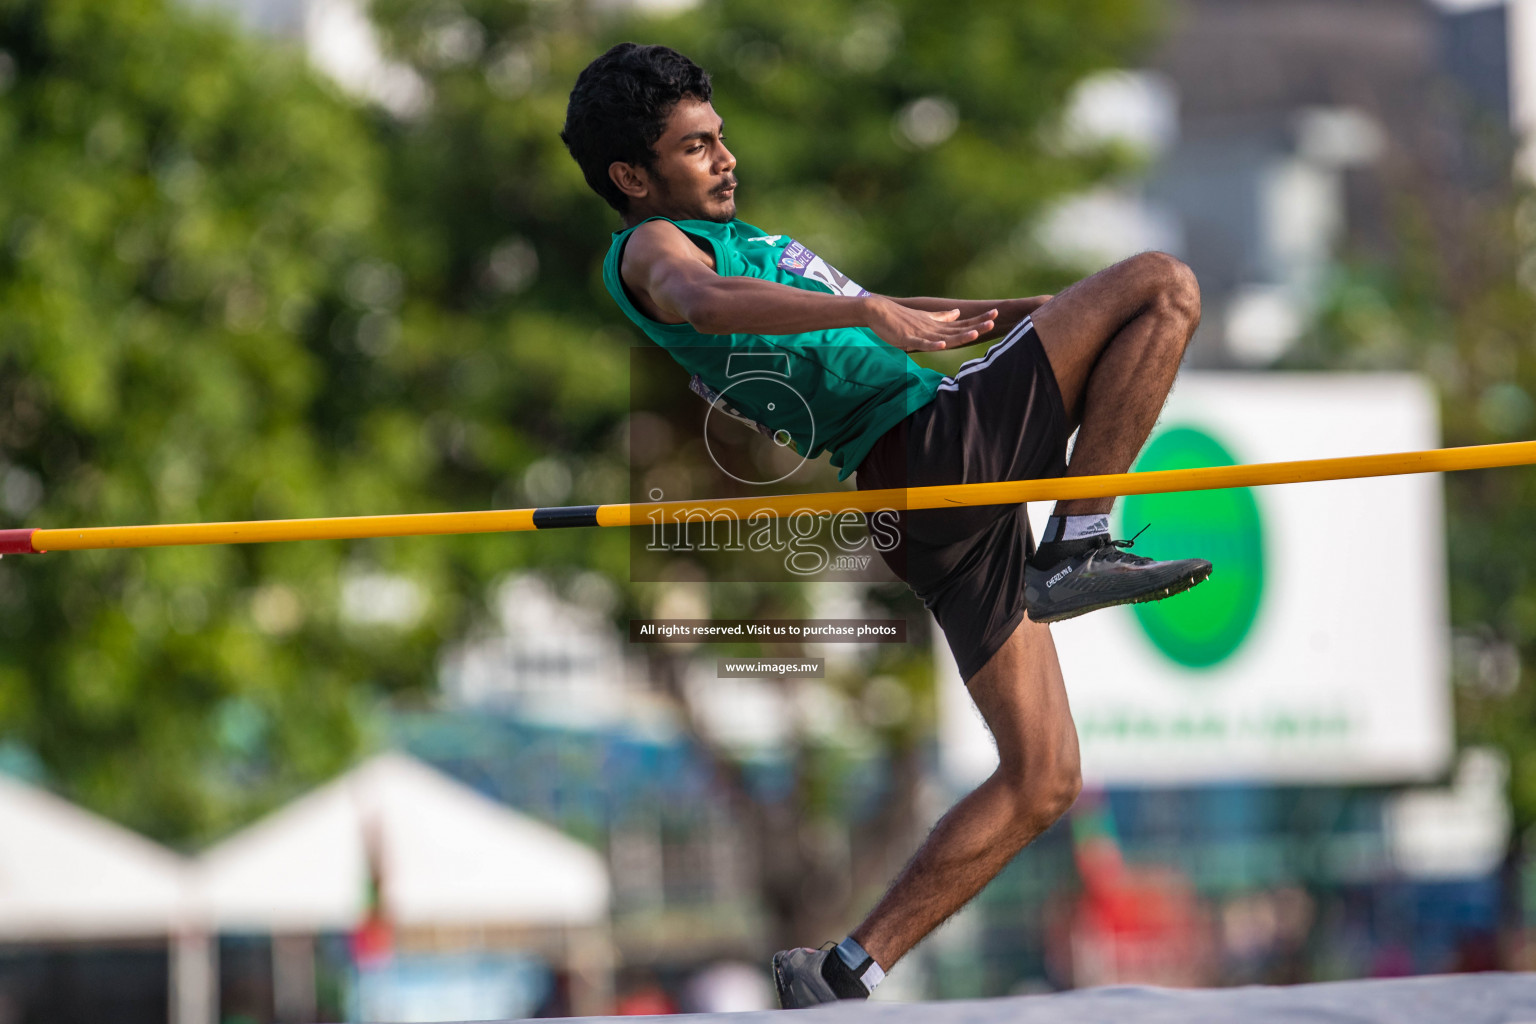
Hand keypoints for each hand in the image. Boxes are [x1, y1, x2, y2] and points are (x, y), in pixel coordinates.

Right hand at [864, 296, 995, 351]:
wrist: (879, 311)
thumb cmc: (901, 317)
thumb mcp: (925, 317)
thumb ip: (942, 317)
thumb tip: (957, 313)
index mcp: (938, 324)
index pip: (962, 323)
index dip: (978, 320)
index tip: (995, 314)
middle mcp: (933, 327)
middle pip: (958, 329)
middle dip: (976, 325)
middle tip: (994, 320)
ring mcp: (921, 333)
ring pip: (944, 336)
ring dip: (959, 335)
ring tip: (974, 333)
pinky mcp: (908, 338)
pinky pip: (922, 343)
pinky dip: (932, 344)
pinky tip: (942, 344)